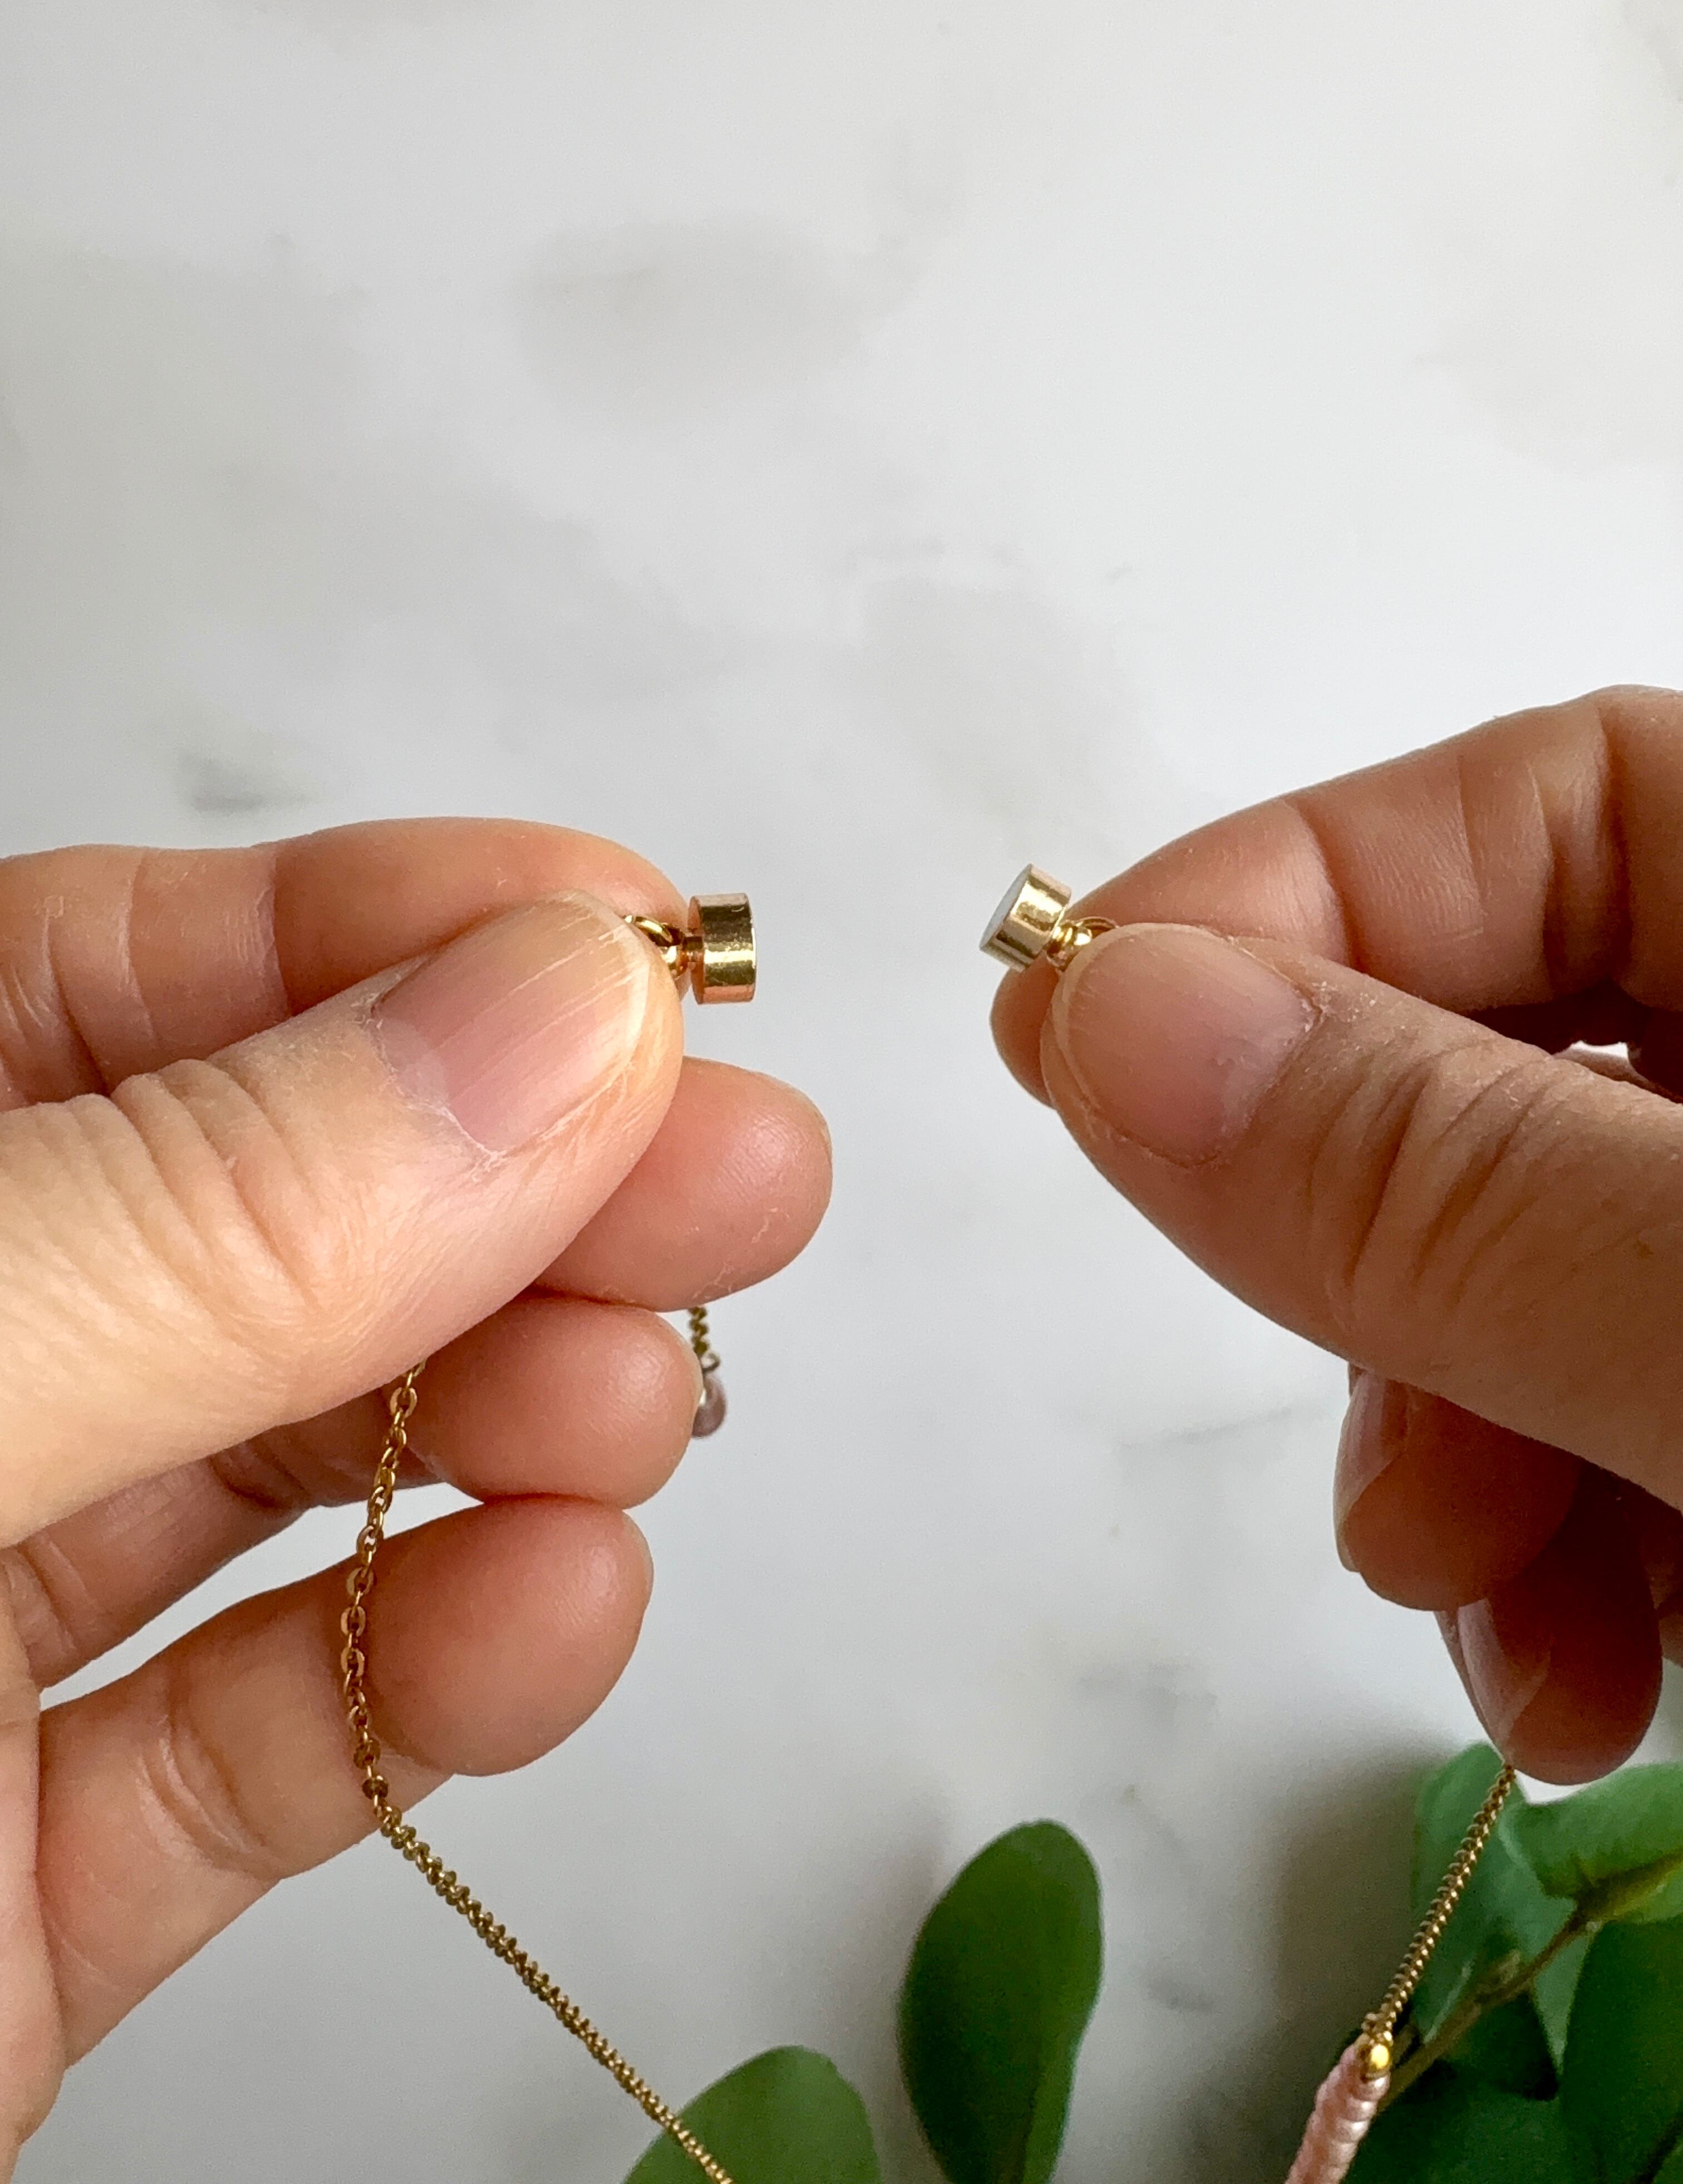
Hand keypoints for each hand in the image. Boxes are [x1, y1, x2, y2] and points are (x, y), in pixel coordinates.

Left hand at [0, 820, 829, 2173]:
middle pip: (250, 1225)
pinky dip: (438, 1671)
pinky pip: (263, 1736)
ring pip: (287, 1476)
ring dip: (508, 1423)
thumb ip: (195, 1227)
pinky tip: (558, 1605)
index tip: (621, 951)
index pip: (99, 982)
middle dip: (518, 1189)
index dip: (382, 939)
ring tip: (646, 1406)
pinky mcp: (14, 1881)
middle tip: (733, 1174)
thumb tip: (543, 1030)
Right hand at [992, 686, 1682, 1788]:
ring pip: (1539, 1279)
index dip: (1281, 902)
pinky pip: (1625, 1418)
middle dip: (1379, 1271)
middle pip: (1508, 1070)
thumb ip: (1446, 1182)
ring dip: (1463, 1459)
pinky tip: (1588, 1693)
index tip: (1062, 1047)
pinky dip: (1570, 1552)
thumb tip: (1105, 1022)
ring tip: (1504, 1640)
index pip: (1530, 805)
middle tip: (1351, 1447)